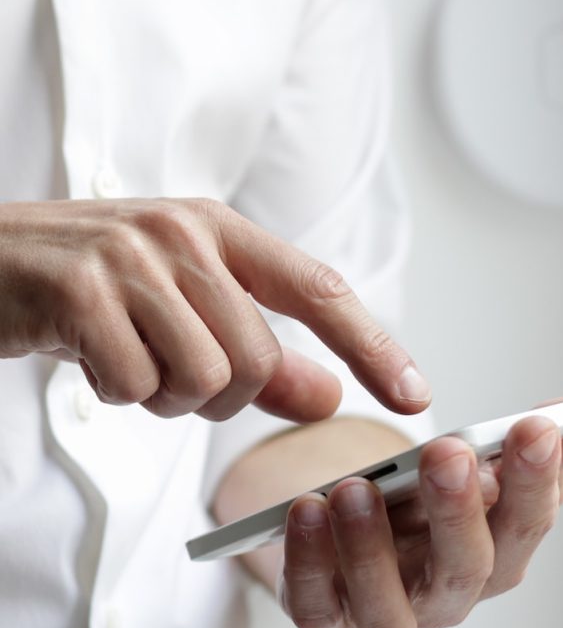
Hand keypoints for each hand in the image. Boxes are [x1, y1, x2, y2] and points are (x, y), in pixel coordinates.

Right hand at [0, 198, 429, 420]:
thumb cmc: (92, 289)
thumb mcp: (184, 311)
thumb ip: (262, 358)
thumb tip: (330, 396)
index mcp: (219, 230)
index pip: (318, 289)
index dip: (373, 344)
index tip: (414, 396)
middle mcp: (184, 233)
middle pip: (258, 360)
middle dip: (220, 397)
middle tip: (167, 373)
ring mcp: (132, 257)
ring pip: (205, 377)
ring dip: (166, 397)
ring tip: (128, 360)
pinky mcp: (82, 290)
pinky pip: (136, 385)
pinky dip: (118, 394)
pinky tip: (90, 358)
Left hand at [279, 411, 562, 627]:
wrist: (354, 546)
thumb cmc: (419, 511)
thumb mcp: (468, 474)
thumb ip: (518, 449)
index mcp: (491, 556)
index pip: (526, 526)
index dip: (535, 481)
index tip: (534, 427)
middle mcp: (444, 595)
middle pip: (465, 570)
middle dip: (459, 512)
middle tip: (449, 455)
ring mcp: (382, 613)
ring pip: (387, 608)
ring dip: (371, 547)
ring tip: (356, 488)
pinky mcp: (324, 614)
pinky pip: (313, 604)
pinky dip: (307, 561)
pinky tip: (306, 509)